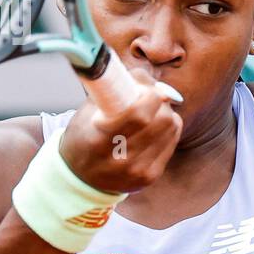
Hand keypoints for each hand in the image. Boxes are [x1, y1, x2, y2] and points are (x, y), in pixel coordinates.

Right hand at [59, 69, 182, 192]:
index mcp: (99, 141)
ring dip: (167, 113)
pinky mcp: (150, 177)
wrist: (81, 176)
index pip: (139, 115)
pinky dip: (169, 129)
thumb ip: (114, 88)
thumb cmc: (85, 135)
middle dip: (161, 103)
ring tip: (152, 112)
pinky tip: (156, 127)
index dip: (150, 95)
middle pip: (162, 121)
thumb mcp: (89, 110)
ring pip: (171, 129)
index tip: (146, 89)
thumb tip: (146, 77)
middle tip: (150, 98)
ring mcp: (137, 171)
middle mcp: (120, 160)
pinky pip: (173, 142)